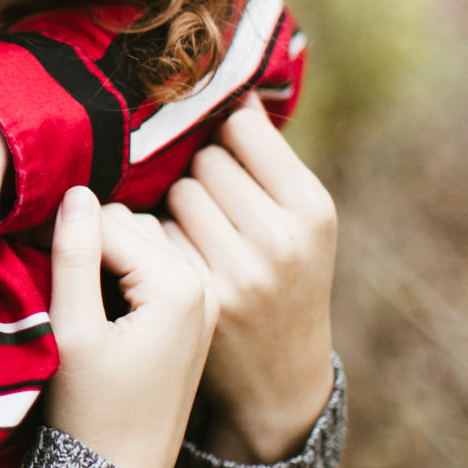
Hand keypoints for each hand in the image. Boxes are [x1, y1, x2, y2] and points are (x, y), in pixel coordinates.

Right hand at [45, 189, 215, 467]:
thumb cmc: (90, 412)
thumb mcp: (73, 331)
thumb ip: (74, 256)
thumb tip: (75, 192)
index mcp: (178, 286)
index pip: (109, 221)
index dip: (61, 233)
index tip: (29, 257)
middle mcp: (201, 286)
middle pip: (130, 224)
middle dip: (87, 240)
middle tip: (47, 273)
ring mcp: (201, 303)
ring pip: (141, 243)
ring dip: (103, 254)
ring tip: (69, 290)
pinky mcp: (191, 319)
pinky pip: (152, 268)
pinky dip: (121, 273)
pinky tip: (95, 303)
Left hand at [165, 96, 337, 464]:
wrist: (279, 380)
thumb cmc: (286, 279)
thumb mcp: (301, 222)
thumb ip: (269, 160)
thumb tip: (233, 88)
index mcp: (313, 209)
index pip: (242, 128)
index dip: (224, 137)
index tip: (225, 155)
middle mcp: (280, 239)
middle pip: (204, 159)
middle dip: (200, 174)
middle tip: (213, 207)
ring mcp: (237, 270)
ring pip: (176, 192)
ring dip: (176, 205)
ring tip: (199, 234)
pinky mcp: (195, 295)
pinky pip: (154, 233)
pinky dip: (158, 239)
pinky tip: (175, 260)